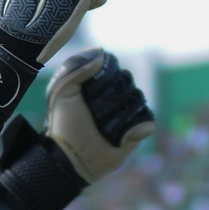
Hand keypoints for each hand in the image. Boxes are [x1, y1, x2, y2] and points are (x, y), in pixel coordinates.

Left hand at [46, 48, 155, 181]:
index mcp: (97, 85)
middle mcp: (114, 96)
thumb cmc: (64, 123)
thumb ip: (75, 67)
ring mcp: (127, 112)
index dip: (103, 76)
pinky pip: (147, 119)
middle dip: (111, 95)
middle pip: (127, 81)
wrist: (71, 156)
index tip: (88, 89)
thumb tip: (101, 53)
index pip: (113, 68)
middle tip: (94, 111)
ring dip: (120, 112)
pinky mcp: (138, 130)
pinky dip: (135, 126)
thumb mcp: (61, 91)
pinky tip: (119, 136)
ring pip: (138, 98)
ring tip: (104, 125)